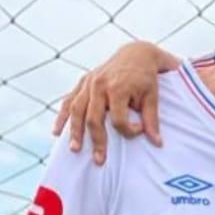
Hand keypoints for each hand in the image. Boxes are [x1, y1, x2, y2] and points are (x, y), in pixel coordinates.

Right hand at [52, 42, 177, 163]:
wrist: (136, 53)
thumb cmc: (146, 77)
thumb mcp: (153, 96)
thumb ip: (152, 119)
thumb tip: (157, 143)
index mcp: (118, 87)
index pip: (118, 119)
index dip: (129, 130)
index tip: (139, 131)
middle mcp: (99, 84)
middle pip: (93, 117)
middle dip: (96, 140)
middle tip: (99, 161)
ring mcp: (89, 83)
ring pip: (76, 110)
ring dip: (75, 131)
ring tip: (75, 150)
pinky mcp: (83, 82)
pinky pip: (68, 100)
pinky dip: (62, 116)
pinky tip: (57, 132)